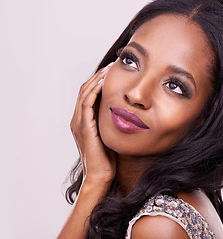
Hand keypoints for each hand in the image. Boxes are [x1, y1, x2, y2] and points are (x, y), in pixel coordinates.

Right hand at [70, 63, 115, 185]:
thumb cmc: (108, 158)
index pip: (88, 94)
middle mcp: (78, 120)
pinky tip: (103, 83)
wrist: (101, 176)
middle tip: (111, 66)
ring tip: (108, 69)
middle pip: (84, 90)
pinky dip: (94, 91)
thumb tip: (124, 111)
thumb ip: (111, 122)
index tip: (111, 72)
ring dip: (96, 79)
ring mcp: (79, 123)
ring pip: (84, 93)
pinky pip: (87, 103)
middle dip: (98, 76)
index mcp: (83, 121)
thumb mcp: (110, 135)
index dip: (98, 81)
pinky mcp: (84, 127)